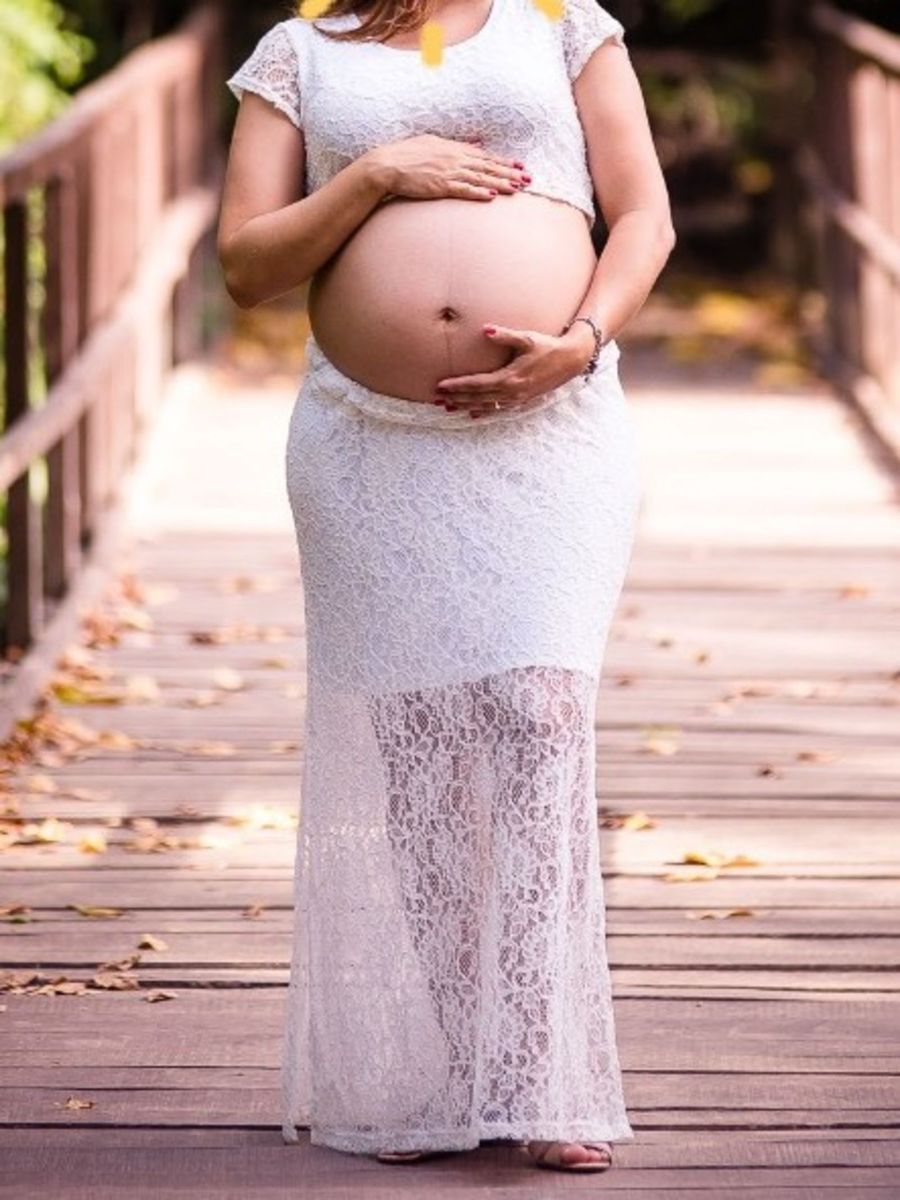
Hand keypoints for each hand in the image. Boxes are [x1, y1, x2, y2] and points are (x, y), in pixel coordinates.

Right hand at [364, 134, 528, 201]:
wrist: (387, 164)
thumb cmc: (407, 155)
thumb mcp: (435, 143)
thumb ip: (458, 145)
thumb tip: (477, 145)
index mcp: (454, 148)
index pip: (485, 156)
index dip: (504, 162)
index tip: (520, 166)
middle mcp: (455, 159)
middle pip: (488, 167)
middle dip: (509, 173)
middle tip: (528, 178)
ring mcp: (448, 172)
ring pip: (480, 178)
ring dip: (499, 183)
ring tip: (517, 188)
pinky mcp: (440, 185)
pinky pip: (463, 190)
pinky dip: (478, 193)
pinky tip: (491, 196)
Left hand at [433, 322, 595, 417]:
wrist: (570, 360)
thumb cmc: (548, 346)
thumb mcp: (527, 338)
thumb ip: (505, 335)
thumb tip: (486, 329)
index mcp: (510, 377)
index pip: (478, 383)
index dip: (458, 385)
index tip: (441, 385)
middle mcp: (512, 392)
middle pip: (478, 397)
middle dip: (456, 398)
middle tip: (436, 399)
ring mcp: (517, 398)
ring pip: (486, 406)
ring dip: (466, 406)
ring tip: (447, 408)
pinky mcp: (521, 400)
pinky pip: (498, 409)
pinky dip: (483, 412)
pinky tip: (472, 414)